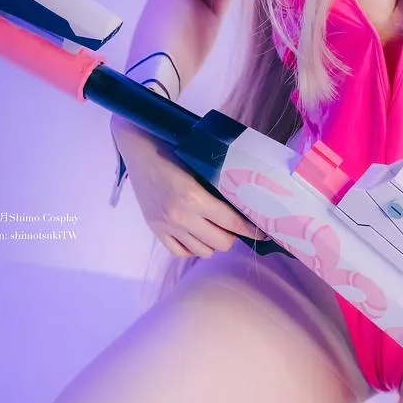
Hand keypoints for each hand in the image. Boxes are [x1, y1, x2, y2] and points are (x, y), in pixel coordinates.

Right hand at [110, 118, 261, 257]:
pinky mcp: (155, 229)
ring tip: (216, 230)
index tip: (262, 233)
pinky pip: (179, 252)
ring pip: (202, 251)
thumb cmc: (174, 151)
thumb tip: (245, 204)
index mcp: (195, 198)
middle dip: (233, 236)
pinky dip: (192, 247)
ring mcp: (166, 225)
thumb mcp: (200, 167)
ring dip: (213, 243)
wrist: (139, 149)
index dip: (251, 230)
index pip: (232, 222)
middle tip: (237, 227)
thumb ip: (219, 188)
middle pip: (220, 243)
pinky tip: (197, 236)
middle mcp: (181, 217)